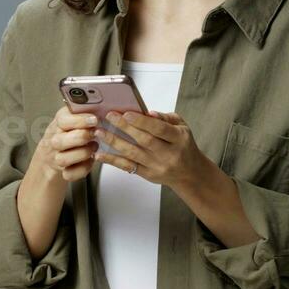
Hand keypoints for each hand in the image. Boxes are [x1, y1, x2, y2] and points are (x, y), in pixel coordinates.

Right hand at [33, 105, 100, 183]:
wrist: (53, 151)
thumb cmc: (71, 131)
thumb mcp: (75, 116)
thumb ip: (87, 111)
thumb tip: (106, 105)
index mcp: (60, 122)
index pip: (63, 120)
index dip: (80, 120)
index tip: (94, 119)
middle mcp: (55, 139)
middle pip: (61, 141)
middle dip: (81, 137)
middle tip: (95, 134)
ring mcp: (57, 156)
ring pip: (64, 159)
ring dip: (82, 154)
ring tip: (93, 147)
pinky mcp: (63, 170)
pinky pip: (70, 174)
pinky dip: (82, 169)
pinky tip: (90, 160)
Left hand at [93, 109, 213, 194]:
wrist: (189, 173)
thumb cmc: (183, 146)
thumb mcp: (182, 126)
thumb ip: (165, 118)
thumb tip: (147, 113)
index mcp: (179, 139)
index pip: (160, 129)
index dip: (142, 121)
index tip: (127, 113)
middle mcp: (168, 154)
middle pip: (144, 140)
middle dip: (124, 127)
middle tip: (109, 117)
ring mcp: (157, 166)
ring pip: (132, 153)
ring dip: (114, 142)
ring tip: (100, 132)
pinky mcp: (148, 175)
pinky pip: (128, 166)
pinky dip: (112, 160)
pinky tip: (100, 154)